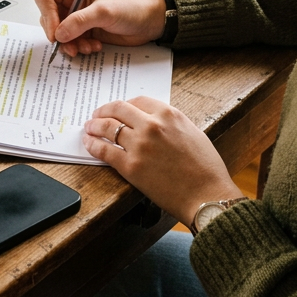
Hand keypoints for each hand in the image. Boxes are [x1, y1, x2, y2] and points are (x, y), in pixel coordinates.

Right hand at [35, 0, 165, 57]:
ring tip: (87, 47)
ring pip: (58, 33)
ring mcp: (76, 15)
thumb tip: (58, 34)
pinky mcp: (82, 29)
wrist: (149, 22)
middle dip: (60, 35)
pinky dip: (78, 47)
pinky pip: (70, 41)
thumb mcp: (105, 12)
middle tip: (71, 46)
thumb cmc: (130, 7)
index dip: (47, 16)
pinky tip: (94, 47)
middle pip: (48, 18)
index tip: (56, 34)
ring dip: (70, 44)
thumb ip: (80, 21)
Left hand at [82, 96, 243, 227]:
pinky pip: (104, 150)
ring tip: (89, 127)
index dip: (124, 104)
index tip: (118, 109)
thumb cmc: (206, 169)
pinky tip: (88, 143)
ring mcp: (139, 145)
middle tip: (97, 115)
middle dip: (104, 110)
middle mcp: (152, 125)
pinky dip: (92, 144)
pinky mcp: (130, 166)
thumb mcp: (193, 134)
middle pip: (118, 109)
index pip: (138, 101)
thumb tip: (155, 123)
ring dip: (94, 125)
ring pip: (107, 127)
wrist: (207, 196)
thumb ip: (172, 124)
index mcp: (169, 114)